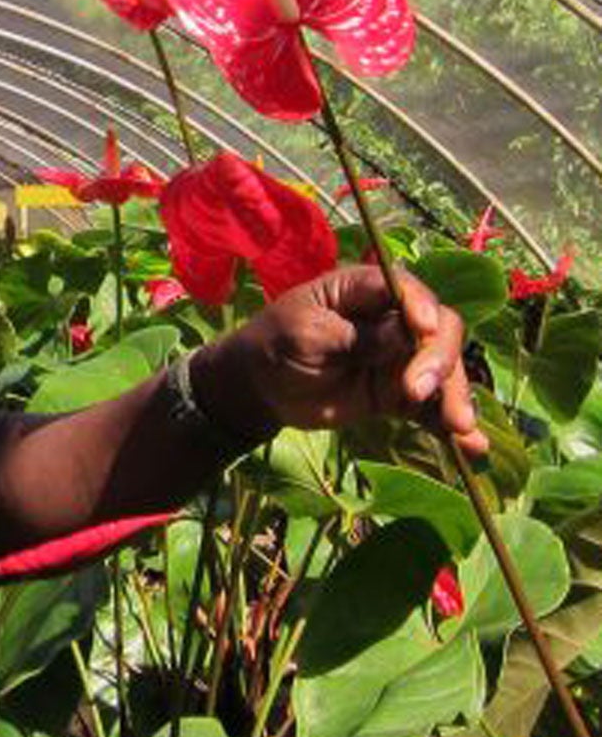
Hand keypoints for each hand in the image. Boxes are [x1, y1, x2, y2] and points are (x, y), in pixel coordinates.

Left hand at [202, 263, 484, 455]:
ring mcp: (401, 358)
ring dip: (454, 396)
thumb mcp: (305, 334)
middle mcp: (393, 319)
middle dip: (439, 359)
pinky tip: (474, 446)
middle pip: (438, 329)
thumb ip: (355, 336)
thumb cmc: (276, 345)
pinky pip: (432, 407)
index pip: (405, 289)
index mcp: (364, 290)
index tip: (423, 329)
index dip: (421, 306)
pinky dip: (452, 424)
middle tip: (417, 391)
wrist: (262, 389)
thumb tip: (406, 333)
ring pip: (443, 370)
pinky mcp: (400, 394)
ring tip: (459, 427)